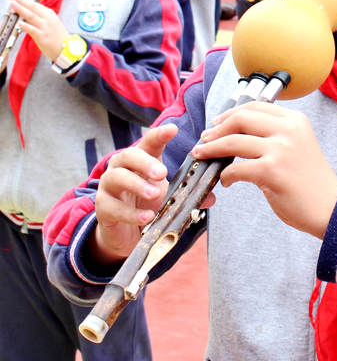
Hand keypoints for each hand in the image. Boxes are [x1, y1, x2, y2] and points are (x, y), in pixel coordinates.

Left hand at [7, 0, 68, 61]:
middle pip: (32, 7)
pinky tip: (19, 23)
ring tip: (12, 4)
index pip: (35, 4)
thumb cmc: (57, 36)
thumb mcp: (51, 22)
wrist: (66, 48)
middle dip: (20, 0)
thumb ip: (39, 17)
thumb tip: (24, 13)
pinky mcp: (42, 36)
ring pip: (31, 16)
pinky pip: (32, 30)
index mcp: (49, 14)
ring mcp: (45, 27)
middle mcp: (47, 19)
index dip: (24, 0)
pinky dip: (25, 26)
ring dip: (20, 9)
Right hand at [90, 124, 177, 264]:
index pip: (149, 142)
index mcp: (140, 160)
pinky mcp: (102, 208)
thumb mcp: (168, 196)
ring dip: (136, 185)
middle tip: (162, 172)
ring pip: (115, 178)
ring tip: (155, 193)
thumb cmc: (146, 203)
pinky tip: (146, 217)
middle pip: (127, 155)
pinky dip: (130, 213)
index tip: (173, 129)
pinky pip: (112, 207)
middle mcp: (121, 168)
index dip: (159, 135)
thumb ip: (187, 194)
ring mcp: (108, 187)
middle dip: (144, 162)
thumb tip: (210, 198)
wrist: (125, 231)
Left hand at [196, 102, 336, 238]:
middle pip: (241, 118)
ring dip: (212, 149)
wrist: (329, 206)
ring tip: (203, 156)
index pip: (255, 107)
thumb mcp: (297, 145)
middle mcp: (289, 130)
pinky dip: (225, 175)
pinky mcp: (271, 170)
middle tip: (205, 139)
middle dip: (217, 129)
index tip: (218, 123)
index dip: (231, 114)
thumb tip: (235, 133)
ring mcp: (280, 149)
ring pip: (233, 142)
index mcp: (295, 120)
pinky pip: (235, 168)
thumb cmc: (310, 180)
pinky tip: (225, 181)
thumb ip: (274, 135)